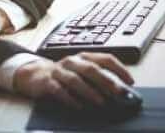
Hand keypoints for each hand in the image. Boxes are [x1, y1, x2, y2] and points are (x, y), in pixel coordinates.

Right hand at [13, 53, 133, 108]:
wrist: (34, 74)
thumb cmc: (64, 74)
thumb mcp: (81, 71)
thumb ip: (98, 78)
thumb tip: (120, 91)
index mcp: (84, 57)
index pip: (105, 59)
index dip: (119, 69)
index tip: (130, 82)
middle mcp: (73, 61)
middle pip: (92, 69)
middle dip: (107, 82)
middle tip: (119, 93)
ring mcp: (59, 71)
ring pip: (76, 80)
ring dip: (90, 92)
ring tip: (101, 102)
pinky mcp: (47, 82)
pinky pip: (59, 90)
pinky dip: (70, 99)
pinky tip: (78, 106)